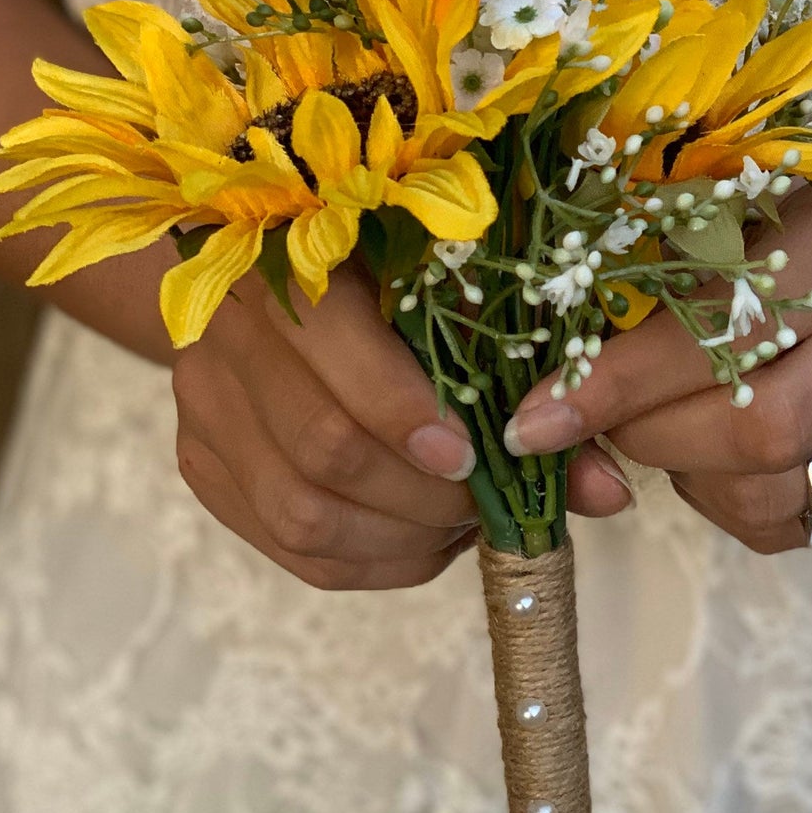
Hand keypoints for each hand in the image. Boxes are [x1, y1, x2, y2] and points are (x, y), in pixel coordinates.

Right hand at [173, 266, 635, 589]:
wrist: (273, 276)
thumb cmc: (399, 276)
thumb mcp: (465, 299)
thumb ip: (538, 381)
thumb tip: (609, 493)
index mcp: (288, 252)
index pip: (329, 342)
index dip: (404, 411)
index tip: (472, 455)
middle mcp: (226, 330)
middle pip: (324, 451)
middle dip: (424, 495)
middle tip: (483, 502)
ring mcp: (204, 404)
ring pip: (301, 514)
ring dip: (401, 538)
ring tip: (458, 522)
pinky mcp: (202, 465)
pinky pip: (292, 549)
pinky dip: (375, 560)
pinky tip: (422, 538)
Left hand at [503, 186, 811, 552]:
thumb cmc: (786, 227)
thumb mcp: (716, 220)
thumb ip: (635, 295)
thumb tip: (534, 420)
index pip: (720, 337)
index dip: (615, 387)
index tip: (532, 421)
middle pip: (760, 434)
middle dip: (655, 440)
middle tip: (611, 423)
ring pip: (773, 498)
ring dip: (693, 479)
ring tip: (683, 427)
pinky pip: (799, 529)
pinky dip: (738, 504)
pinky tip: (734, 455)